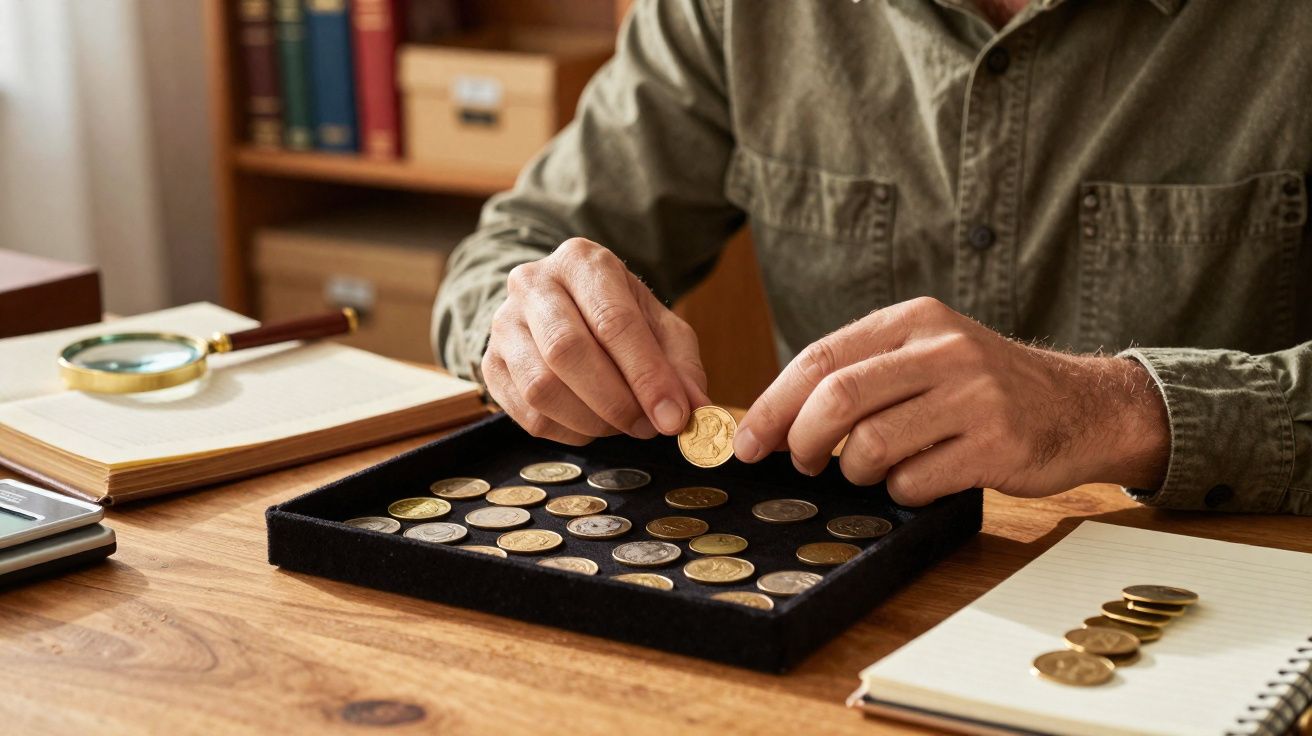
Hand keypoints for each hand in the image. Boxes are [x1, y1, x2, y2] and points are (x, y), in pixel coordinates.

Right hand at [482, 238, 709, 444]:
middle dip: (616, 401)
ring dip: (591, 421)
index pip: (613, 321)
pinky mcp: (490, 364)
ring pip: (541, 387)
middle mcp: (533, 284)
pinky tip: (593, 425)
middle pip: (567, 351)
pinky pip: (527, 414)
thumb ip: (681, 368)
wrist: (562, 307)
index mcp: (582, 262)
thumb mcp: (660, 328)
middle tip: (649, 427)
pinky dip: (568, 432)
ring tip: (623, 425)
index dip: (646, 375)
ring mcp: (504, 324)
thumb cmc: (618, 316)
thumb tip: (695, 412)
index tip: (674, 417)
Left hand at [733, 297, 1169, 504]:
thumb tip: (777, 419)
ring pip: (871, 445)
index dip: (773, 406)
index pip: (821, 359)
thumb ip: (863, 371)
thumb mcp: (928, 353)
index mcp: (914, 320)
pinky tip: (918, 480)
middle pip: (837, 398)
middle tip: (798, 464)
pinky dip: (900, 490)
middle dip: (800, 441)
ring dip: (854, 472)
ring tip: (868, 471)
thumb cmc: (986, 387)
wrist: (1082, 406)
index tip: (747, 443)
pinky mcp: (996, 444)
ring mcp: (973, 396)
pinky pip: (914, 480)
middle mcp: (944, 349)